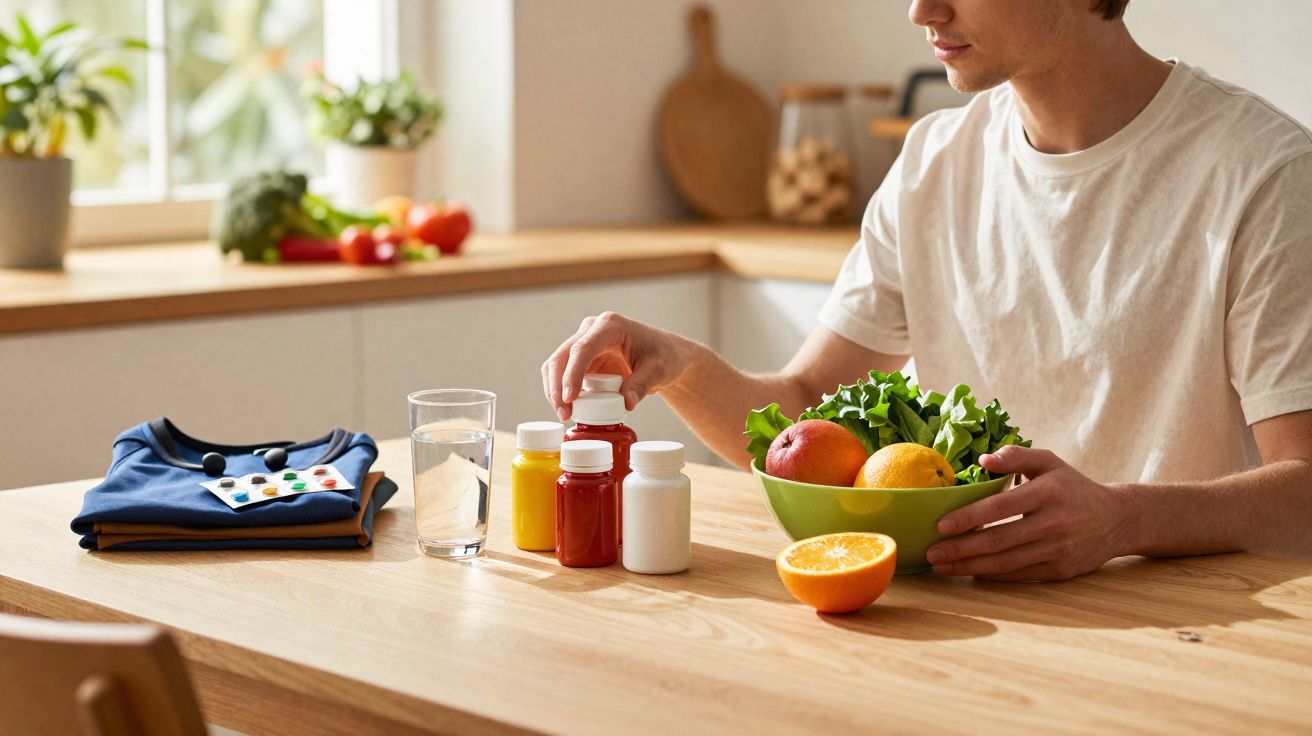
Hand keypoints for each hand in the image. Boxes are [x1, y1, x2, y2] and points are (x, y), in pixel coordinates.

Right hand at [541, 312, 692, 420]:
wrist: (666, 355)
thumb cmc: (665, 356)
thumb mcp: (659, 370)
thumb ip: (642, 385)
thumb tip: (626, 403)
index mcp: (610, 326)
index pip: (583, 348)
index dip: (572, 374)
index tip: (570, 398)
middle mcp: (592, 330)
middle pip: (562, 356)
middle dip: (557, 386)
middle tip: (564, 413)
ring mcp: (584, 342)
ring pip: (557, 365)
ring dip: (555, 390)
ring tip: (565, 415)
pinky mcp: (583, 359)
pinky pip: (564, 374)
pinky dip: (562, 392)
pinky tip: (569, 409)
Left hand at [925, 446, 1133, 580]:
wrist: (1118, 519)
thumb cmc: (1073, 487)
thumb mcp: (1049, 462)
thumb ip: (1016, 456)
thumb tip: (983, 460)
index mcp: (1048, 492)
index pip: (1000, 507)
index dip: (969, 517)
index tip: (941, 525)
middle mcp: (1055, 523)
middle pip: (998, 540)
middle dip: (960, 549)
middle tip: (931, 553)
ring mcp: (1059, 549)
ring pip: (1006, 563)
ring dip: (970, 567)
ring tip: (942, 567)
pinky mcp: (1062, 570)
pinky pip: (1020, 574)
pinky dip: (993, 576)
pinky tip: (970, 572)